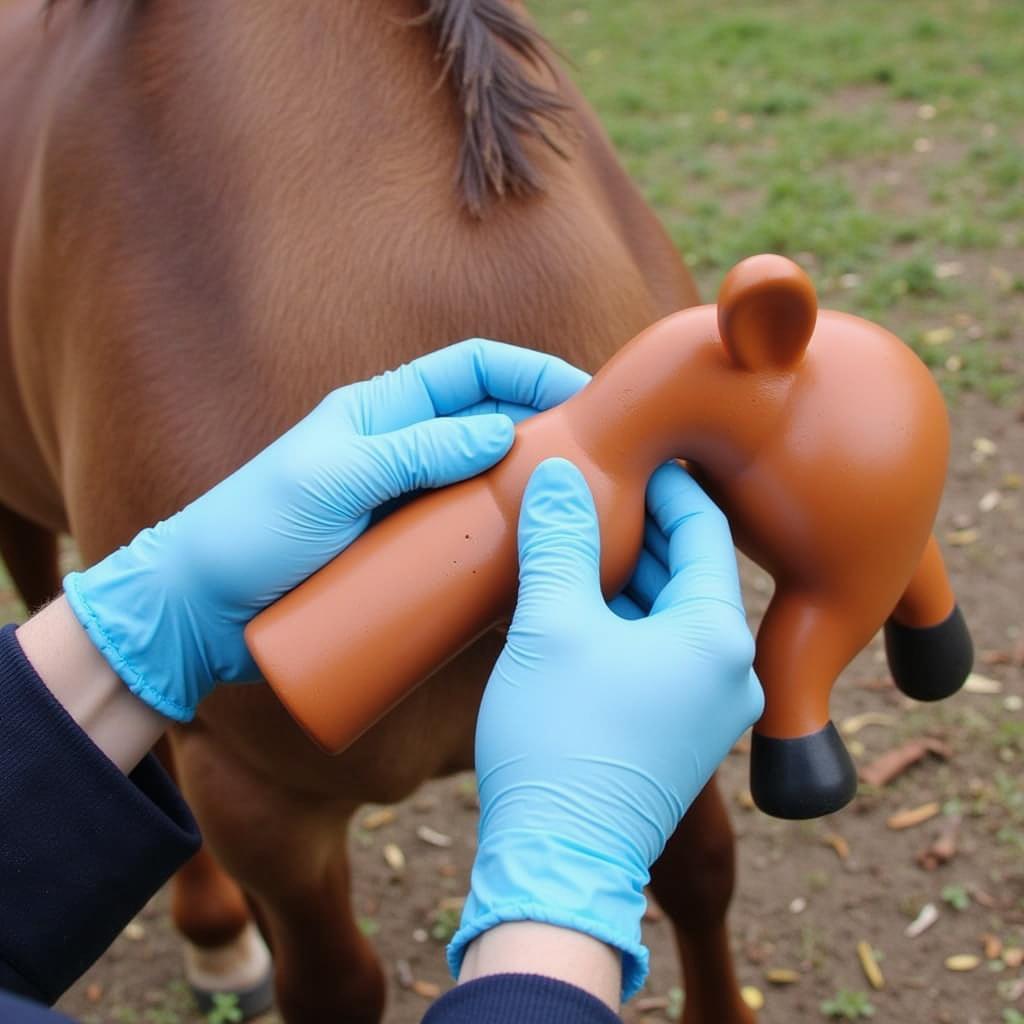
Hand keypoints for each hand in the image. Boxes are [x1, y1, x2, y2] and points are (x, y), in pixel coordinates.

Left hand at [63, 340, 588, 721]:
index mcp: (381, 411)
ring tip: (571, 514)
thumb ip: (409, 451)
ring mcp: (405, 505)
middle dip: (543, 430)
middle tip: (592, 461)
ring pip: (484, 485)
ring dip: (526, 491)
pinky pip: (465, 540)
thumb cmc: (249, 532)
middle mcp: (401, 451)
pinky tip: (526, 565)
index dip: (528, 371)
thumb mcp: (330, 480)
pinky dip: (500, 543)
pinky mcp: (403, 556)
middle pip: (489, 423)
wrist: (200, 611)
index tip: (581, 395)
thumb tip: (499, 431)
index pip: (471, 367)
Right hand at [449, 458, 763, 998]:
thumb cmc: (559, 741)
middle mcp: (730, 669)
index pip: (703, 527)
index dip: (665, 479)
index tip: (631, 444)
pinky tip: (575, 595)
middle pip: (687, 568)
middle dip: (638, 524)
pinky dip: (621, 616)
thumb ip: (559, 540)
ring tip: (575, 533)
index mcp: (718, 635)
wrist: (555, 863)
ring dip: (624, 572)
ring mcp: (707, 705)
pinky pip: (656, 649)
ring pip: (668, 610)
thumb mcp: (553, 624)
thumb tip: (555, 475)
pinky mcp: (677, 730)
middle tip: (592, 482)